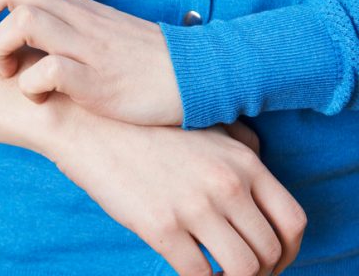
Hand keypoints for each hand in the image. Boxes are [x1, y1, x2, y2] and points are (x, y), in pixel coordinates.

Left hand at [0, 0, 182, 125]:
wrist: (193, 75)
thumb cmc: (137, 58)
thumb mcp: (93, 30)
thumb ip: (58, 24)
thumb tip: (15, 33)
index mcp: (71, 4)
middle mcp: (76, 18)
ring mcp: (87, 48)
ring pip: (22, 21)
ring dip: (0, 52)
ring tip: (14, 75)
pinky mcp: (99, 82)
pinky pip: (51, 71)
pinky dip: (32, 87)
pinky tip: (43, 99)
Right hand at [42, 115, 304, 275]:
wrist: (92, 126)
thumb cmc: (146, 127)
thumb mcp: (204, 124)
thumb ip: (241, 144)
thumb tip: (261, 167)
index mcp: (243, 160)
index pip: (292, 220)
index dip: (288, 251)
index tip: (273, 261)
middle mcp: (227, 184)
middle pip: (269, 251)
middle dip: (261, 273)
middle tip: (240, 274)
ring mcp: (194, 206)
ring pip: (242, 269)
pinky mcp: (161, 227)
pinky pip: (199, 275)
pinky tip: (192, 275)